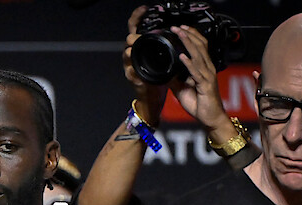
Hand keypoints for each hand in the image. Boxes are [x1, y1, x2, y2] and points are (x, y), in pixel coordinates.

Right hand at [124, 6, 167, 125]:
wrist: (153, 97)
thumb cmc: (156, 77)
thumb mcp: (160, 58)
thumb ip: (163, 45)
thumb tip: (174, 30)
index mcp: (143, 48)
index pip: (138, 29)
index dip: (138, 18)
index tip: (143, 9)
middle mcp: (135, 55)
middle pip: (129, 40)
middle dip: (131, 37)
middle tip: (135, 36)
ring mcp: (132, 67)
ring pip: (126, 56)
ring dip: (128, 53)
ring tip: (131, 50)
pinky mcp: (133, 80)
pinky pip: (130, 74)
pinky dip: (132, 72)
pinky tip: (134, 70)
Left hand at [165, 26, 228, 132]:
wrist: (210, 118)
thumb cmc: (199, 104)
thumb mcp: (182, 89)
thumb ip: (174, 80)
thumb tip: (164, 72)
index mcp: (203, 68)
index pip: (199, 47)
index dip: (191, 36)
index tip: (180, 28)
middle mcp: (207, 69)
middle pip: (200, 46)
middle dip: (188, 35)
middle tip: (177, 27)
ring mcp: (207, 76)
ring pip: (198, 55)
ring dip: (188, 43)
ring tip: (179, 34)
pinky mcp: (206, 85)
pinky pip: (196, 72)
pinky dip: (189, 63)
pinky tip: (182, 56)